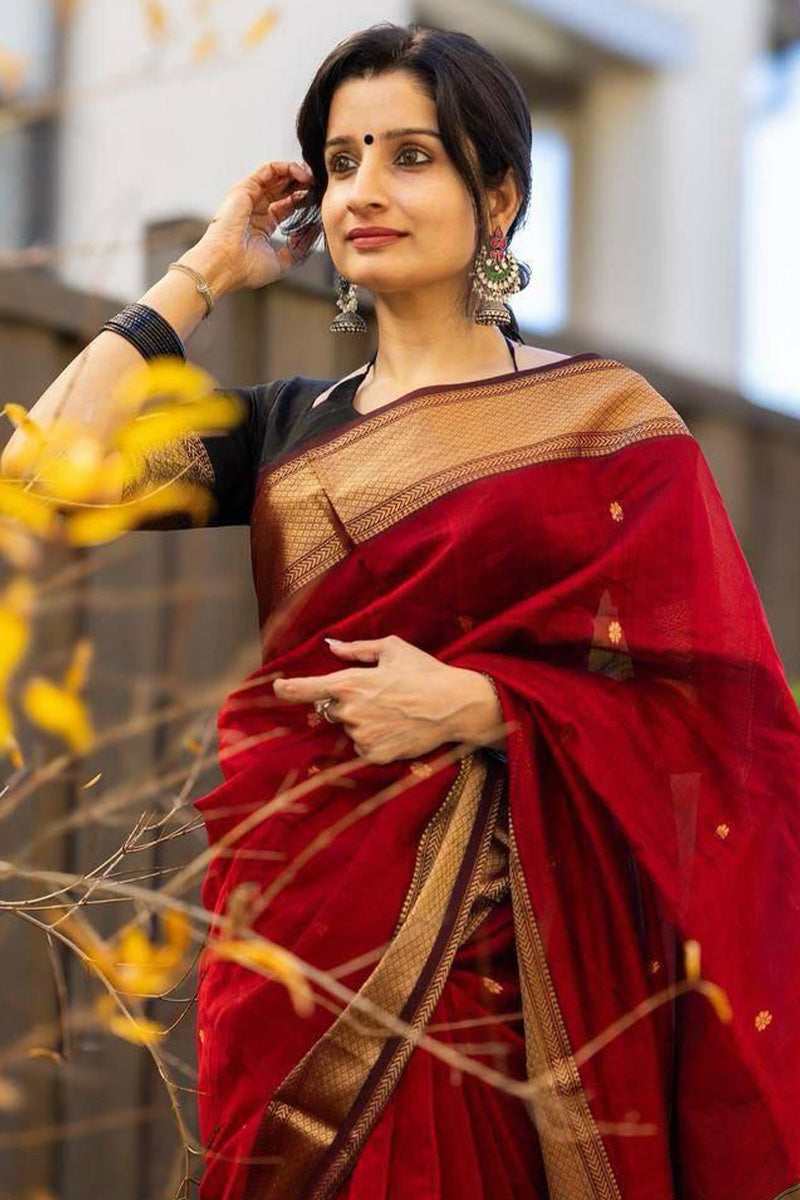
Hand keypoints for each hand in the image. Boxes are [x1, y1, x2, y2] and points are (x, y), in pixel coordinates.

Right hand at [193, 159, 320, 293]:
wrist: (225, 265)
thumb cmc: (246, 269)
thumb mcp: (281, 263)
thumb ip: (297, 249)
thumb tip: (313, 233)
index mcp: (262, 225)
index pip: (287, 206)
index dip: (304, 201)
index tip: (319, 203)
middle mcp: (255, 209)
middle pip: (282, 189)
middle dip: (302, 185)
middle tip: (318, 187)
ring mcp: (249, 197)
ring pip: (276, 176)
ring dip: (297, 173)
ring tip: (313, 179)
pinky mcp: (245, 188)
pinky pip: (269, 169)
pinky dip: (287, 168)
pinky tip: (302, 176)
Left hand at [271, 635, 502, 764]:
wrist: (455, 705)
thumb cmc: (424, 672)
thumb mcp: (392, 649)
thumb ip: (356, 649)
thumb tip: (332, 646)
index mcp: (349, 682)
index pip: (305, 689)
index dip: (287, 689)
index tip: (277, 688)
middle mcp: (349, 711)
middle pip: (331, 709)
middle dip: (346, 702)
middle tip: (378, 694)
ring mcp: (361, 735)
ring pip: (349, 728)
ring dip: (361, 720)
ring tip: (393, 710)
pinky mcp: (374, 754)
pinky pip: (363, 746)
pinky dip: (374, 738)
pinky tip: (396, 727)